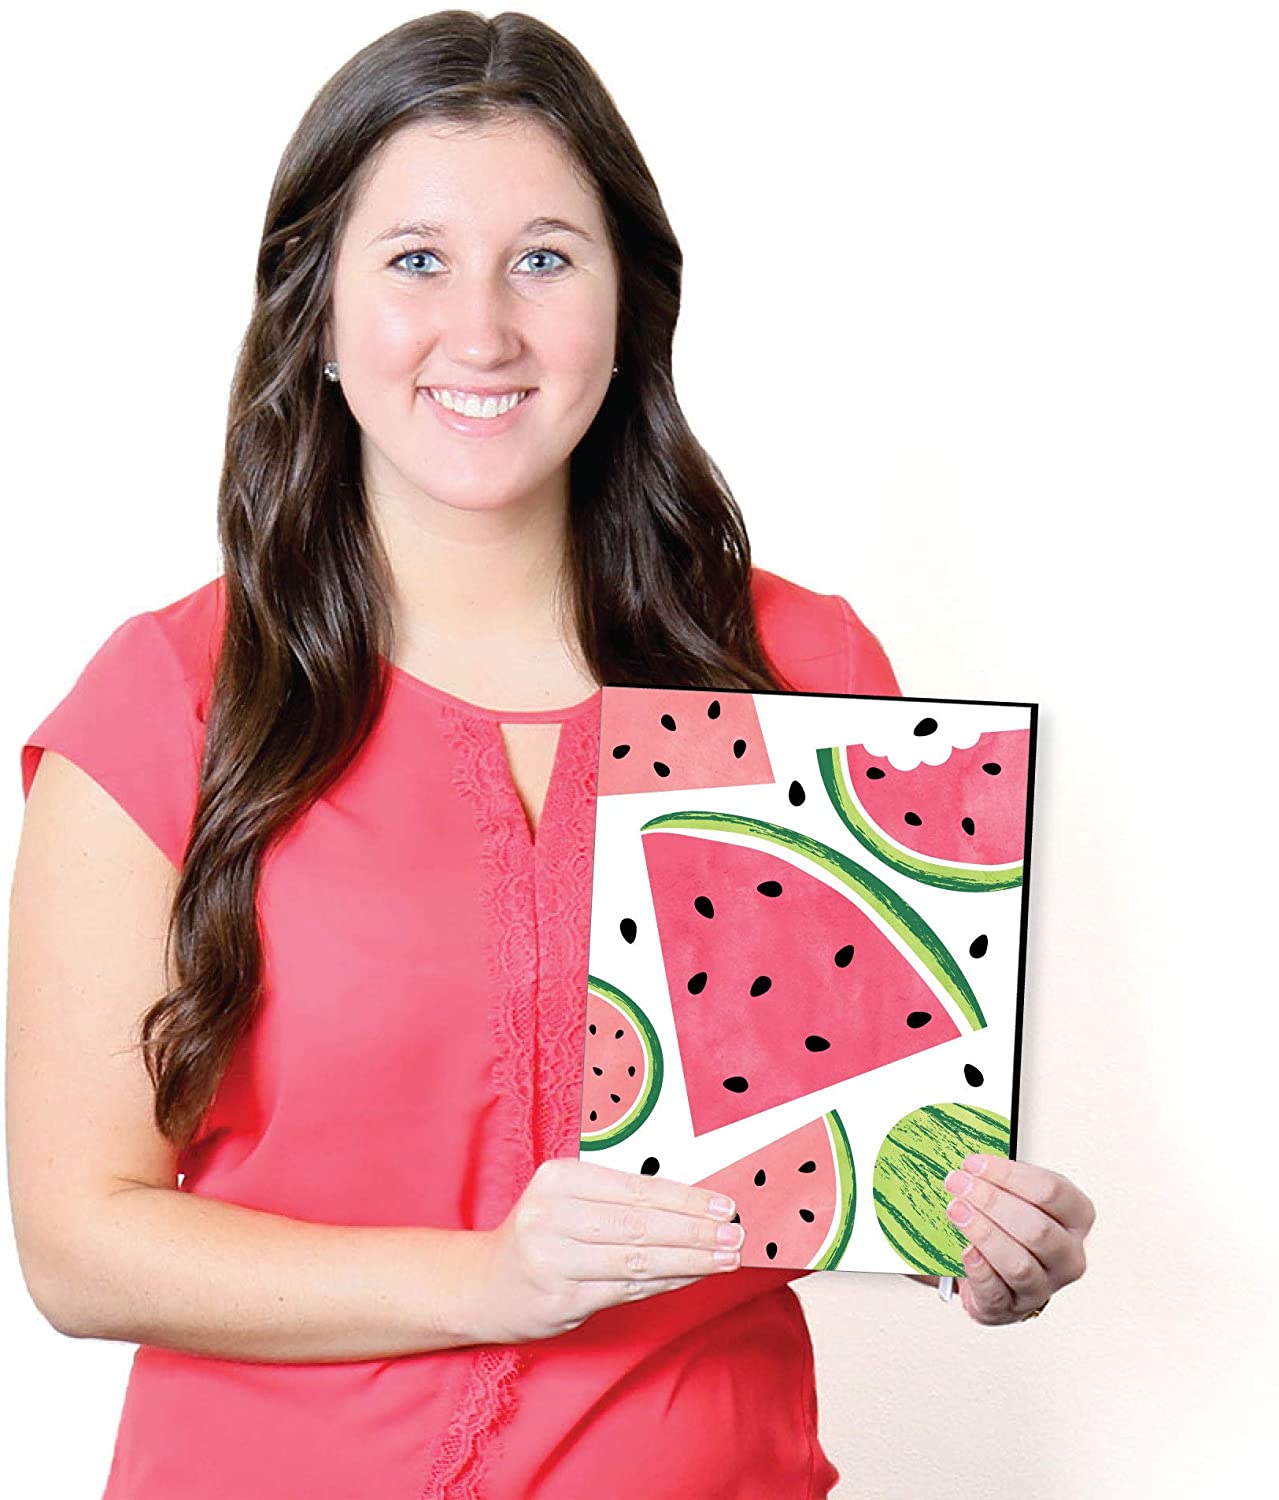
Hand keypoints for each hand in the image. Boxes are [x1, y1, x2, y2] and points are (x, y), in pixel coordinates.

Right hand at [473, 1157, 744, 1344]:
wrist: (486, 1285)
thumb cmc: (543, 1235)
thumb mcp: (567, 1200)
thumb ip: (619, 1199)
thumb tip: (694, 1204)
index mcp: (558, 1179)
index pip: (635, 1188)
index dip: (684, 1198)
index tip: (724, 1204)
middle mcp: (552, 1216)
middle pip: (640, 1224)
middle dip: (695, 1230)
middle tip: (736, 1234)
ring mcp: (554, 1260)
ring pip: (638, 1260)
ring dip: (690, 1259)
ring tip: (727, 1257)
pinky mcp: (562, 1300)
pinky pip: (628, 1289)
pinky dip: (667, 1282)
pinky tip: (693, 1276)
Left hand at [942, 1154, 1094, 1325]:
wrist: (1001, 1274)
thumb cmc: (1012, 1228)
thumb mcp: (1020, 1197)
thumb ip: (1004, 1181)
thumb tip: (971, 1166)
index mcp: (1076, 1219)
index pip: (1052, 1191)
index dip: (1009, 1175)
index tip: (974, 1164)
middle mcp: (1068, 1256)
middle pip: (1037, 1229)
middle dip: (992, 1201)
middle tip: (958, 1184)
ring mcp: (1044, 1287)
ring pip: (1019, 1263)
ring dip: (983, 1233)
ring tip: (955, 1211)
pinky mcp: (1012, 1307)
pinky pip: (996, 1291)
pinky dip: (978, 1268)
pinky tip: (964, 1249)